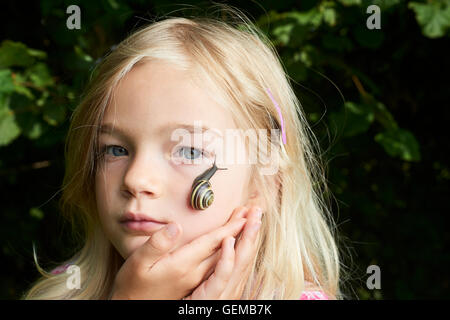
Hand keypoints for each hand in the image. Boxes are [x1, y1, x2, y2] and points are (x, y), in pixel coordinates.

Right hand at [110, 206, 247, 299]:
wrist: (133, 306)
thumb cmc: (134, 284)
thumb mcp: (138, 262)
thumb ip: (157, 244)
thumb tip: (175, 227)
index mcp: (183, 266)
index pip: (213, 243)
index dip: (230, 227)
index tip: (244, 214)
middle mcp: (196, 274)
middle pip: (227, 250)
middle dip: (243, 230)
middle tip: (255, 212)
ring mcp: (199, 282)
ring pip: (230, 261)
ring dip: (243, 241)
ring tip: (252, 224)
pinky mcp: (199, 286)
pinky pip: (225, 269)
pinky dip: (236, 255)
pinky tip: (238, 247)